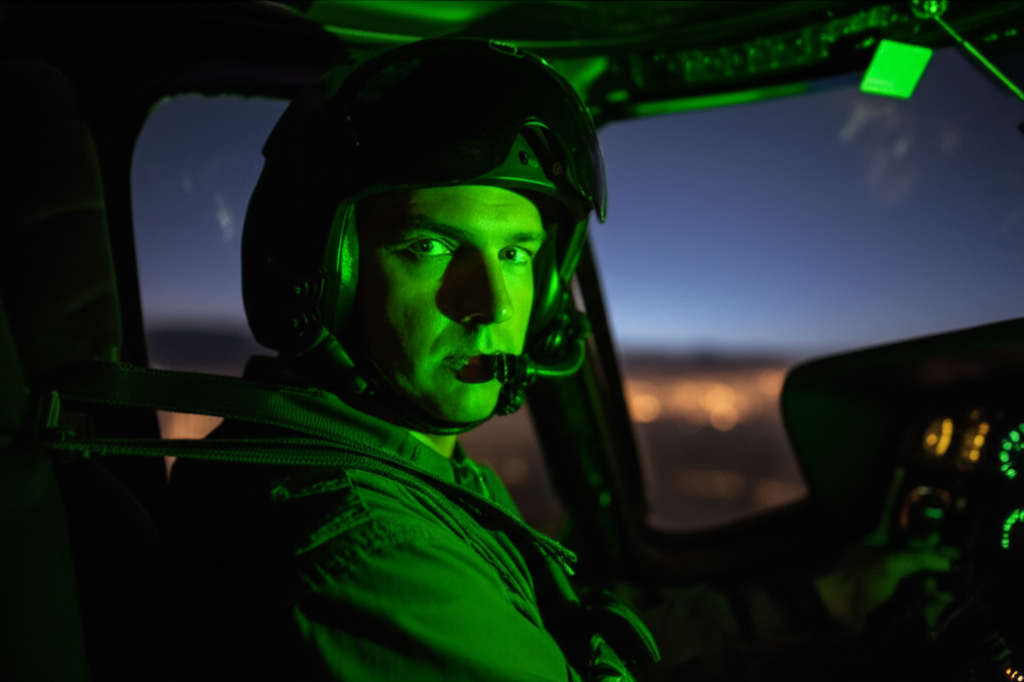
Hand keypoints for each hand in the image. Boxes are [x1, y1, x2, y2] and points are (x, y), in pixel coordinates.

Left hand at [811, 542, 957, 631]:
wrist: (834, 608)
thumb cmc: (861, 578)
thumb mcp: (890, 562)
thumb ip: (919, 558)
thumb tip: (948, 560)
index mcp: (880, 543)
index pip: (914, 540)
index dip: (935, 545)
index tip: (958, 554)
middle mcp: (884, 561)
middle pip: (918, 563)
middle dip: (938, 569)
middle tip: (958, 575)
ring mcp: (886, 584)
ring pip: (917, 583)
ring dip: (934, 588)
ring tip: (951, 593)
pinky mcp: (887, 604)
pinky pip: (912, 601)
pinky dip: (926, 603)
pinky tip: (940, 606)